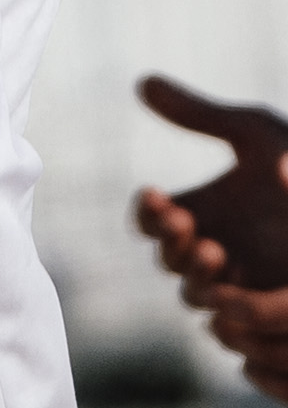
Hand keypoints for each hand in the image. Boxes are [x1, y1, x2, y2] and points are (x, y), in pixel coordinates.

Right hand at [135, 74, 287, 401]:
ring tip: (213, 250)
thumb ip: (200, 113)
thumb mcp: (254, 132)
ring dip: (195, 275)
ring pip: (194, 295)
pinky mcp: (266, 308)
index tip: (156, 194)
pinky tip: (236, 288)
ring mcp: (239, 283)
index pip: (151, 221)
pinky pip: (232, 326)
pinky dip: (227, 310)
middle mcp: (209, 248)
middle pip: (167, 260)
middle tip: (185, 222)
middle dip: (170, 242)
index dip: (147, 212)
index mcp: (197, 210)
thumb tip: (142, 81)